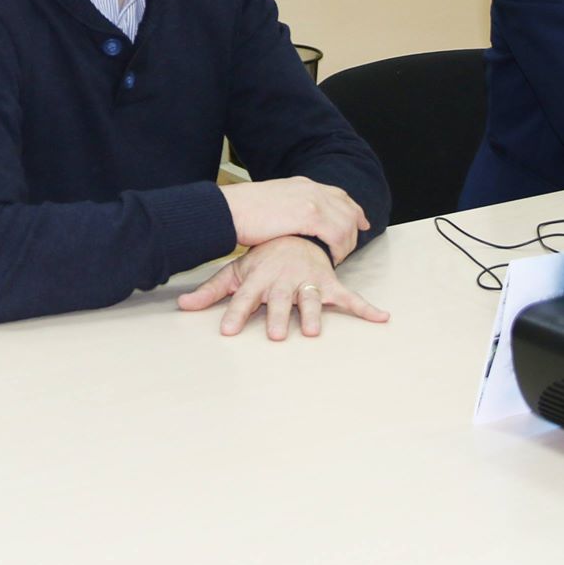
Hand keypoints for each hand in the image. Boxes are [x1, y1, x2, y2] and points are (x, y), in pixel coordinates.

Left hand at [177, 237, 388, 338]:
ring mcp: (307, 281)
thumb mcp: (236, 272)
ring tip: (312, 332)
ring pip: (309, 299)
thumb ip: (211, 291)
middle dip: (277, 316)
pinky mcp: (328, 283)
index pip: (243, 298)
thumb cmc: (263, 258)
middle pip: (279, 301)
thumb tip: (182, 305)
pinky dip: (366, 308)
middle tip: (275, 335)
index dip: (236, 314)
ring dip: (311, 314)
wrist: (295, 229)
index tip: (228, 331)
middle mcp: (284, 281)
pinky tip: (381, 317)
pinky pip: (349, 297)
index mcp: (259, 278)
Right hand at [218, 177, 368, 262]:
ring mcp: (312, 200)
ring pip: (346, 222)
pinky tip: (331, 258)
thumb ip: (287, 207)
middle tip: (353, 244)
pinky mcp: (310, 216)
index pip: (337, 194)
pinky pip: (337, 233)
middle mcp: (310, 189)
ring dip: (346, 242)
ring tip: (338, 257)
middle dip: (355, 226)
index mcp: (301, 184)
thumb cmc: (241, 212)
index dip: (351, 208)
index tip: (360, 221)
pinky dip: (338, 248)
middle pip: (347, 206)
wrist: (229, 211)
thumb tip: (291, 220)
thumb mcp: (270, 202)